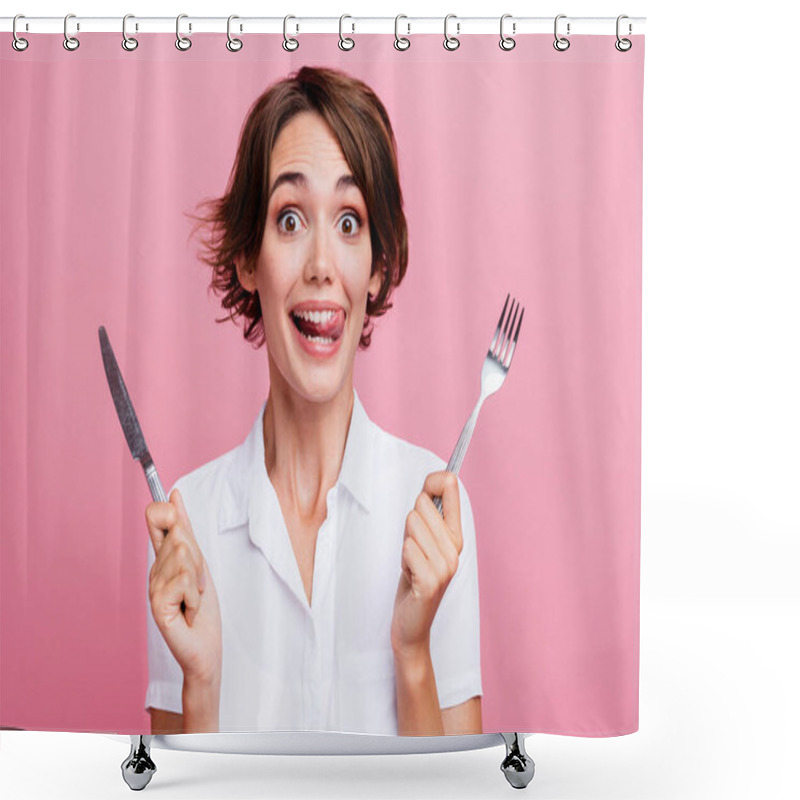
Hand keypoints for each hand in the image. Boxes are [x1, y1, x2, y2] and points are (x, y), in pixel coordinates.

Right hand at [146, 489, 221, 686]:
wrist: (206, 648)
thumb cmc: (203, 610)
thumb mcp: (198, 564)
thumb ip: (185, 531)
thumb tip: (174, 494)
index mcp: (161, 560)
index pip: (156, 518)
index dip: (168, 512)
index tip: (176, 515)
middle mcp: (153, 572)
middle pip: (180, 537)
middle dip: (199, 559)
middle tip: (198, 584)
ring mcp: (152, 589)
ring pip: (184, 555)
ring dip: (199, 579)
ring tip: (194, 598)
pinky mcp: (157, 606)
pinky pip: (183, 579)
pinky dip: (195, 595)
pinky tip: (189, 610)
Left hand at [391, 471, 462, 660]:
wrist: (412, 625)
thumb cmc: (414, 579)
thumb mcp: (423, 543)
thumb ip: (428, 516)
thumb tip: (434, 484)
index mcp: (456, 536)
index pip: (451, 488)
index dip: (436, 479)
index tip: (428, 487)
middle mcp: (455, 549)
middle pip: (422, 505)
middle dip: (409, 525)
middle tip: (413, 550)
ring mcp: (445, 566)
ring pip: (412, 524)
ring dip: (404, 545)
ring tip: (411, 564)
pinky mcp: (431, 582)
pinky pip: (408, 548)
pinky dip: (402, 561)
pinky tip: (409, 577)